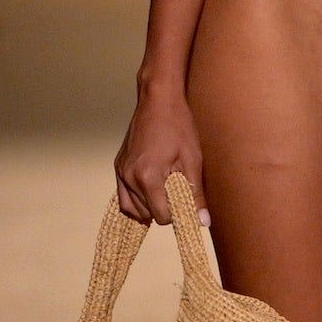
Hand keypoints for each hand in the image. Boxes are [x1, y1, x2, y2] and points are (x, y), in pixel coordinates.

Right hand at [114, 81, 210, 225]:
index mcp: (148, 177)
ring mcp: (121, 171)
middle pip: (147, 214)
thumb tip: (202, 221)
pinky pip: (123, 196)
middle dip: (164, 210)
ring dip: (149, 208)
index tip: (188, 204)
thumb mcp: (192, 159)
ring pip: (132, 209)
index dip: (178, 214)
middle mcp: (129, 177)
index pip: (162, 216)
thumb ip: (195, 193)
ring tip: (166, 194)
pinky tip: (151, 193)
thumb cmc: (178, 125)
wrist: (157, 99)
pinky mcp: (118, 166)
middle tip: (178, 194)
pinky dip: (136, 201)